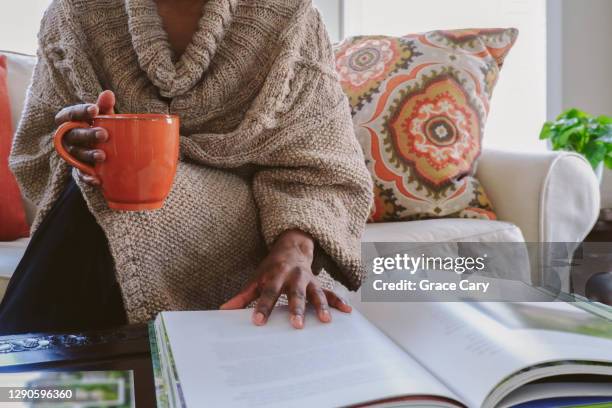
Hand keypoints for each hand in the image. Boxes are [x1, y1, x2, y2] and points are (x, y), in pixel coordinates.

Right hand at [54, 90, 115, 185]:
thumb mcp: (103, 117)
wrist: (104, 150)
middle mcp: (68, 137)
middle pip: (74, 135)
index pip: (69, 114)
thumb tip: (108, 93)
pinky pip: (81, 175)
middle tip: (104, 134)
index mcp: (70, 121)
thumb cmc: (101, 127)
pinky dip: (88, 178)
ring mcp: (73, 154)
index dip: (80, 112)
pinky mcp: (80, 169)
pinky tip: (97, 180)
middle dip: (87, 135)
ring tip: (102, 156)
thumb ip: (104, 107)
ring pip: (77, 154)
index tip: (95, 110)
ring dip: (88, 155)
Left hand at [220, 229, 351, 328]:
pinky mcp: (318, 284)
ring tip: (325, 320)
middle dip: (297, 308)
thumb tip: (224, 310)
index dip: (263, 308)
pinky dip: (339, 301)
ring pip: (316, 293)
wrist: (291, 247)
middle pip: (295, 294)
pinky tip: (347, 311)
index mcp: (276, 275)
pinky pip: (330, 292)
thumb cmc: (271, 268)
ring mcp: (308, 280)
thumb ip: (243, 295)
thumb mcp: (256, 278)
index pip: (268, 293)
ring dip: (321, 306)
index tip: (257, 322)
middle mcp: (294, 276)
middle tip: (296, 324)